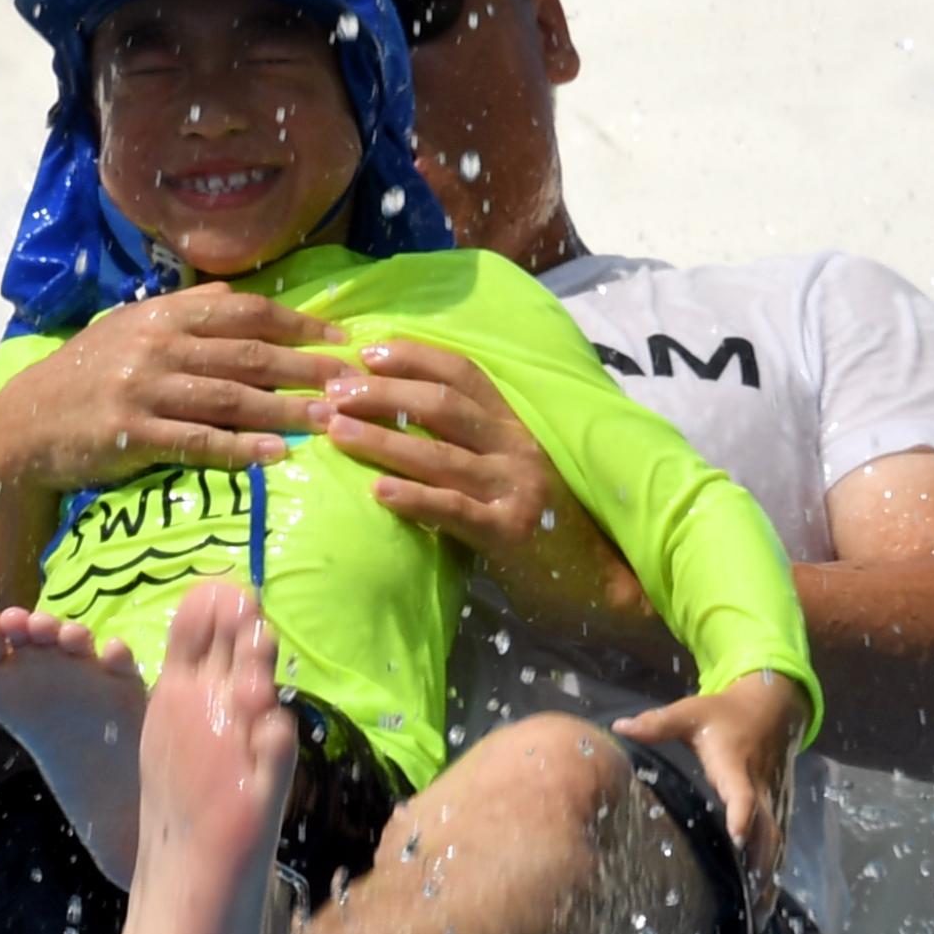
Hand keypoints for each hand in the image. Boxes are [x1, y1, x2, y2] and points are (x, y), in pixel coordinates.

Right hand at [0, 284, 354, 493]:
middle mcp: (158, 346)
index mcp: (163, 315)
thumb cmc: (86, 374)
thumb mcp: (130, 327)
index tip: (343, 340)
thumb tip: (239, 294)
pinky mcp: (131, 434)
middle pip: (248, 355)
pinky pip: (197, 441)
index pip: (245, 313)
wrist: (26, 422)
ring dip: (286, 410)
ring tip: (331, 421)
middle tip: (354, 384)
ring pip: (230, 398)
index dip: (298, 326)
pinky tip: (275, 455)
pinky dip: (239, 448)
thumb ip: (183, 310)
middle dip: (308, 369)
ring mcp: (144, 390)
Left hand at [319, 339, 642, 627]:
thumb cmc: (543, 526)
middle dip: (383, 393)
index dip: (413, 357)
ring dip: (382, 439)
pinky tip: (377, 491)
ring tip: (335, 430)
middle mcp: (517, 448)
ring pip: (441, 454)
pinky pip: (455, 509)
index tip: (364, 352)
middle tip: (333, 391)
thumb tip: (397, 420)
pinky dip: (414, 497)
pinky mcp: (510, 532)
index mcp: (515, 427)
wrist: (599, 582)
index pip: (463, 373)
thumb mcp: (511, 472)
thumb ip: (471, 446)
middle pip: (444, 405)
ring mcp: (516, 488)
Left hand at [611, 669, 806, 895]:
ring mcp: (773, 800)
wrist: (772, 708)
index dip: (741, 814)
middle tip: (747, 901)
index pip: (743, 794)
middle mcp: (760, 788)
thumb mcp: (691, 713)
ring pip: (776, 842)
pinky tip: (762, 900)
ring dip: (768, 876)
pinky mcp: (778, 808)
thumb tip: (619, 728)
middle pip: (766, 830)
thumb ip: (657, 724)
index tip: (736, 838)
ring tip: (757, 914)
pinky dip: (772, 870)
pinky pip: (778, 842)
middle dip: (758, 865)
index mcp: (736, 767)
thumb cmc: (723, 714)